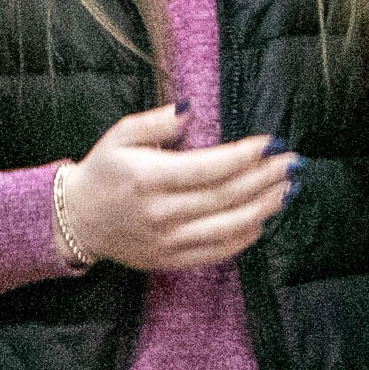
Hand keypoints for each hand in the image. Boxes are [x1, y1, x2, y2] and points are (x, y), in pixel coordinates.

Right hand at [56, 104, 292, 270]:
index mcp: (149, 178)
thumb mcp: (119, 135)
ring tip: (287, 190)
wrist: (76, 220)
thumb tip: (190, 110)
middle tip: (292, 164)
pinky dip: (244, 237)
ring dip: (263, 208)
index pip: (209, 168)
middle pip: (226, 196)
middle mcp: (161, 212)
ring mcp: (168, 240)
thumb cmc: (102, 171)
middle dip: (265, 178)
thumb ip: (155, 122)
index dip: (244, 156)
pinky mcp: (171, 259)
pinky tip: (262, 220)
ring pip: (228, 227)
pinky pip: (216, 252)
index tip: (270, 143)